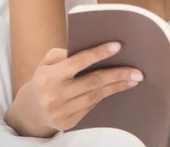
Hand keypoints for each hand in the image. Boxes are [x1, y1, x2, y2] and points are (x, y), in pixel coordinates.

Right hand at [15, 42, 143, 134]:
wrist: (32, 109)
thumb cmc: (47, 78)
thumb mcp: (47, 62)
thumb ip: (65, 53)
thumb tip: (92, 50)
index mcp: (48, 77)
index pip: (78, 62)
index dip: (99, 53)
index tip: (118, 46)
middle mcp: (54, 95)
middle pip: (93, 82)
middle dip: (118, 74)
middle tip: (137, 71)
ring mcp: (61, 111)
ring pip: (97, 96)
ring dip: (118, 86)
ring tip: (134, 79)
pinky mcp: (69, 123)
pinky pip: (92, 106)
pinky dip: (106, 95)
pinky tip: (118, 88)